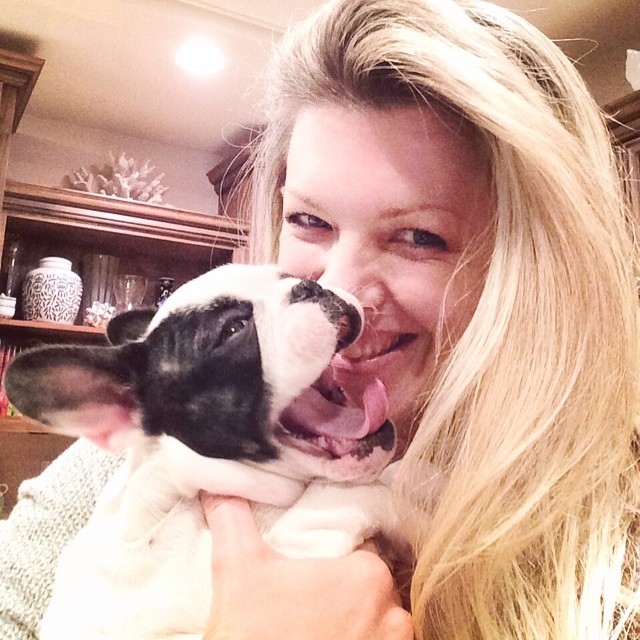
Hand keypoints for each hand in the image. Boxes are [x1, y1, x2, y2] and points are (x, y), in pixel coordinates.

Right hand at [200, 493, 413, 639]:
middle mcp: (393, 614)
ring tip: (323, 624)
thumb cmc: (253, 634)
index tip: (321, 564)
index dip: (341, 553)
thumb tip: (217, 489)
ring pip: (382, 621)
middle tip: (316, 598)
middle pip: (374, 586)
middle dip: (349, 591)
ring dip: (361, 621)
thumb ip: (232, 519)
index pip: (364, 547)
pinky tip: (332, 638)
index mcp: (367, 576)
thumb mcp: (237, 569)